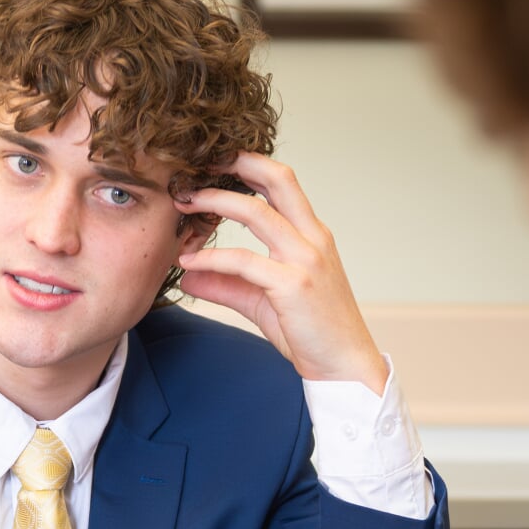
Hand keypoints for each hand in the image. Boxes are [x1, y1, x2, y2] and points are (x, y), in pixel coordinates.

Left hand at [175, 154, 389, 390]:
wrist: (344, 366)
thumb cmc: (311, 332)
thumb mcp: (262, 301)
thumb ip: (226, 285)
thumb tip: (189, 276)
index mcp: (311, 235)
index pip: (282, 183)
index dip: (249, 165)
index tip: (214, 163)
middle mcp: (312, 238)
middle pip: (278, 179)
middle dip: (237, 162)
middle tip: (198, 165)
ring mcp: (306, 259)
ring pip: (257, 212)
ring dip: (215, 202)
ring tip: (184, 204)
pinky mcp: (294, 285)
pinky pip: (245, 262)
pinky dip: (212, 258)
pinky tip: (189, 263)